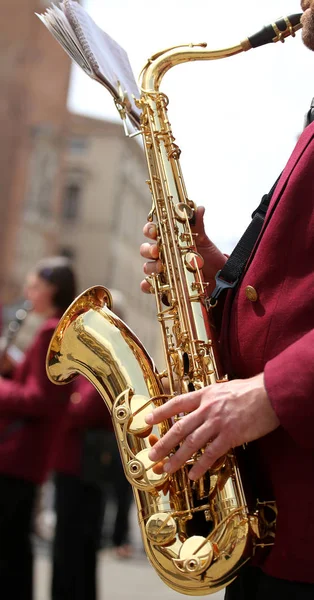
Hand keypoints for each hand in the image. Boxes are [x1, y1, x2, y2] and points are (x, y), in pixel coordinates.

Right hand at [140, 206, 226, 293]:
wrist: (217, 277)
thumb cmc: (207, 256)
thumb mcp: (204, 240)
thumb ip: (198, 225)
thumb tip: (200, 208)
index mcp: (168, 240)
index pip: (152, 231)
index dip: (150, 230)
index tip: (154, 231)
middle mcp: (162, 254)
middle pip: (145, 249)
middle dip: (148, 249)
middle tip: (156, 251)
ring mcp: (162, 269)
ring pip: (147, 266)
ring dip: (151, 267)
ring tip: (161, 268)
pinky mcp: (165, 285)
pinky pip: (148, 285)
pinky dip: (147, 285)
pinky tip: (153, 284)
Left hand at [145, 373, 279, 479]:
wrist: (270, 394)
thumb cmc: (251, 390)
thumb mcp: (225, 387)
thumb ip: (212, 397)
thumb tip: (202, 404)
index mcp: (206, 395)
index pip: (177, 403)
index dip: (161, 412)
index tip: (147, 420)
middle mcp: (208, 408)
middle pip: (180, 427)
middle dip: (164, 442)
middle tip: (152, 455)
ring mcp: (218, 422)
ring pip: (192, 443)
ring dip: (177, 457)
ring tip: (167, 469)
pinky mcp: (231, 435)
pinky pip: (211, 453)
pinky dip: (200, 465)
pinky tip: (192, 475)